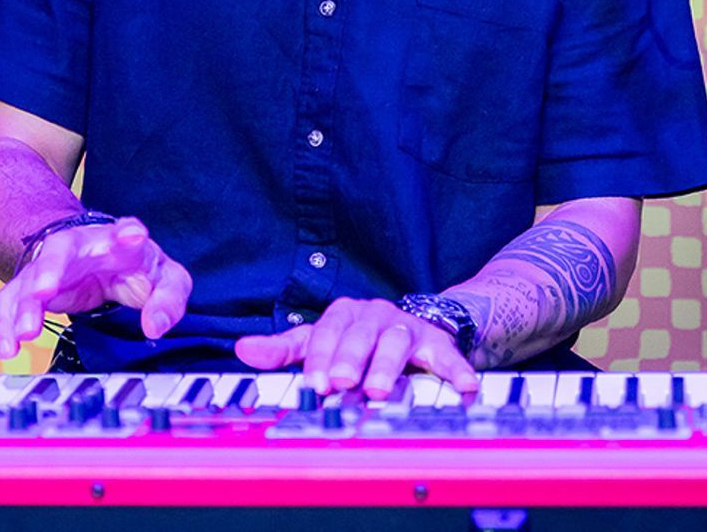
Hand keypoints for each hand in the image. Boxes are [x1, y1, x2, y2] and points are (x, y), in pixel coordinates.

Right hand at [0, 216, 192, 359]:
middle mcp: (79, 247)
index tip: (133, 235)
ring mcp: (52, 265)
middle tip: (43, 290)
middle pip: (60, 251)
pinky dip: (5, 324)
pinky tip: (9, 349)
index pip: (124, 231)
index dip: (128, 232)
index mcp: (119, 241)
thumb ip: (168, 300)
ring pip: (30, 279)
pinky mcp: (34, 286)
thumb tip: (155, 327)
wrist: (102, 256)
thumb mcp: (165, 280)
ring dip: (24, 305)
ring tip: (25, 332)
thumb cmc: (134, 265)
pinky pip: (11, 302)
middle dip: (50, 268)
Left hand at [233, 297, 479, 398]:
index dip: (319, 359)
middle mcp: (374, 315)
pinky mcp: (436, 342)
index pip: (326, 334)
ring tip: (380, 390)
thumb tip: (243, 349)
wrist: (414, 326)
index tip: (314, 384)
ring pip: (396, 342)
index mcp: (343, 315)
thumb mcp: (320, 341)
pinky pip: (447, 355)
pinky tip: (463, 387)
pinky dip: (456, 370)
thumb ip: (284, 349)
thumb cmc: (358, 339)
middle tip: (342, 384)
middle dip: (350, 360)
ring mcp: (406, 327)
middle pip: (360, 335)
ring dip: (388, 366)